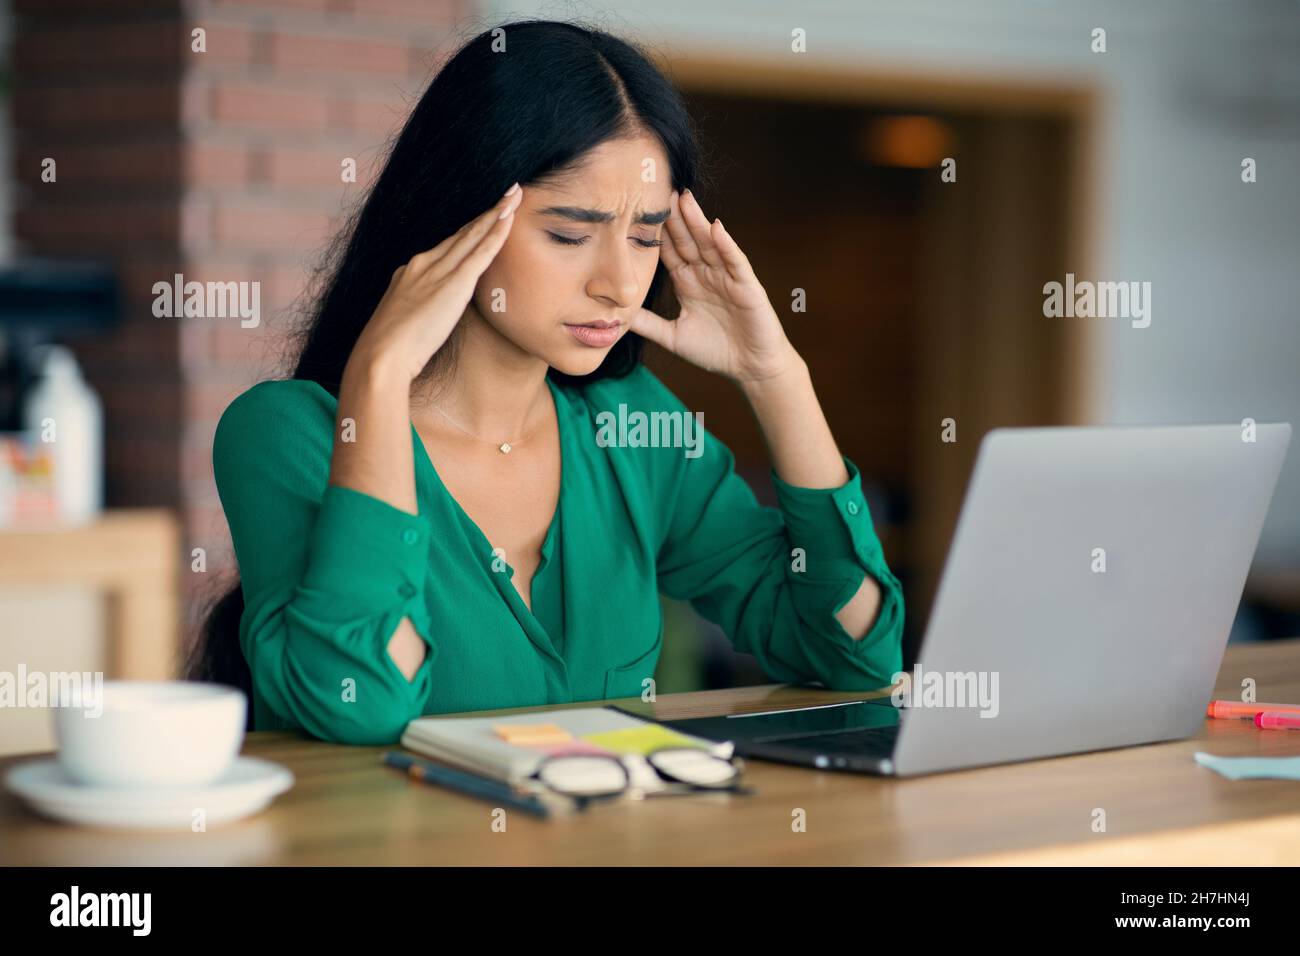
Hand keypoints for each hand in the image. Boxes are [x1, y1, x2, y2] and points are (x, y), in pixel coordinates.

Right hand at [350, 183, 523, 381]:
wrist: (380, 356)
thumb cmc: (389, 351)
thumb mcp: (403, 323)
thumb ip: (418, 311)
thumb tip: (429, 316)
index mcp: (411, 273)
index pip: (447, 246)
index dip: (469, 229)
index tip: (485, 215)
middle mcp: (423, 264)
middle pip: (462, 233)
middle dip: (486, 212)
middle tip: (508, 191)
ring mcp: (438, 271)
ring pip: (473, 235)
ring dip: (496, 213)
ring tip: (514, 194)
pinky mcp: (454, 283)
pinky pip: (480, 252)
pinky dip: (496, 233)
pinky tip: (509, 217)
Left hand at [630, 188, 800, 384]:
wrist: (750, 368)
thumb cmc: (715, 352)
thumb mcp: (672, 336)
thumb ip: (647, 323)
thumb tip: (614, 316)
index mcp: (688, 283)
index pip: (669, 252)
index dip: (655, 234)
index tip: (636, 212)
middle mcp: (706, 275)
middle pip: (687, 241)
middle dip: (674, 217)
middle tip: (658, 191)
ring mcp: (727, 278)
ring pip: (709, 244)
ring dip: (697, 222)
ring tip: (684, 198)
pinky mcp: (746, 286)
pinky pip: (735, 261)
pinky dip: (726, 245)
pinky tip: (716, 228)